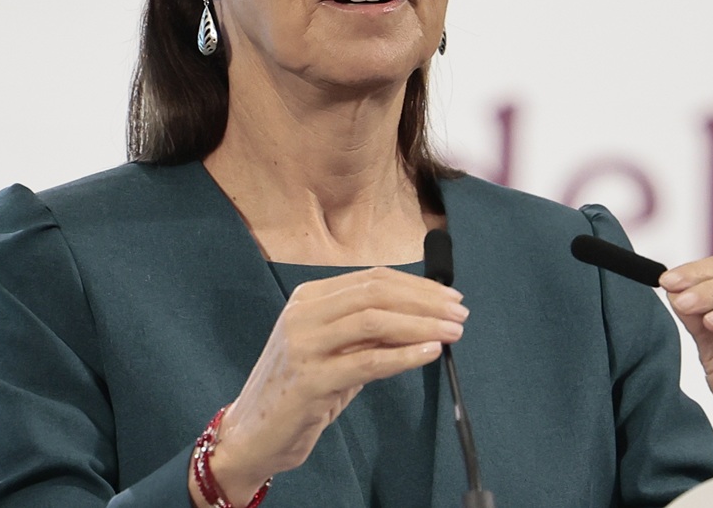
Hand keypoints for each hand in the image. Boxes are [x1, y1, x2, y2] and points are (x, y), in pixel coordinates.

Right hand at [192, 267, 467, 504]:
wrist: (253, 434)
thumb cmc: (299, 390)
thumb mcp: (335, 350)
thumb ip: (370, 331)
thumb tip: (423, 317)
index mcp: (309, 297)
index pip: (372, 278)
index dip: (416, 285)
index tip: (448, 297)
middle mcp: (303, 313)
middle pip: (376, 293)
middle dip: (424, 300)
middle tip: (459, 312)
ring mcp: (303, 344)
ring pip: (374, 321)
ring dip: (421, 324)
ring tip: (452, 332)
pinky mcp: (309, 380)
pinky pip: (368, 361)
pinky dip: (404, 355)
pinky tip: (429, 352)